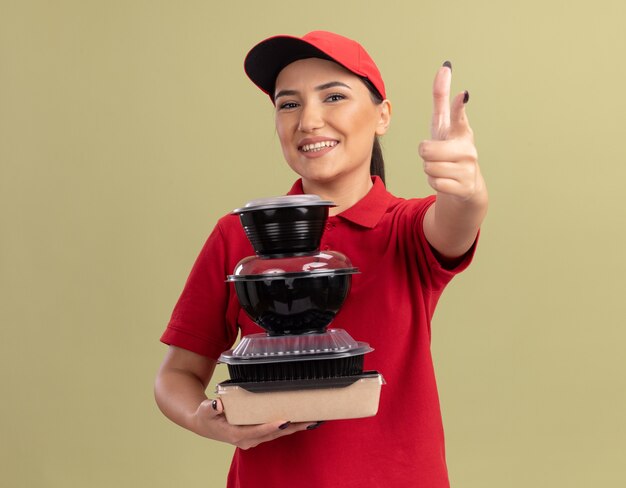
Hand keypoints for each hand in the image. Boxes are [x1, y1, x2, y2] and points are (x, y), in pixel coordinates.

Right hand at [193, 398, 316, 449]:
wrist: (204, 424)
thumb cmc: (206, 416)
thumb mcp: (206, 410)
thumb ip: (212, 407)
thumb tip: (218, 404)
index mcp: (236, 434)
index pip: (256, 431)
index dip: (271, 427)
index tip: (284, 420)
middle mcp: (247, 439)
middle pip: (272, 434)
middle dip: (291, 427)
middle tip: (308, 419)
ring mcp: (253, 438)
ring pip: (277, 434)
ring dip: (294, 427)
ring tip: (311, 420)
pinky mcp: (257, 435)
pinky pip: (275, 432)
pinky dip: (288, 426)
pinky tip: (300, 421)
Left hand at [419, 62, 483, 201]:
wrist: (466, 183)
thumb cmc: (451, 147)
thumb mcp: (444, 124)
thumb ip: (442, 98)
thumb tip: (445, 66)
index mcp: (462, 131)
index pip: (458, 115)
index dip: (458, 106)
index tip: (462, 95)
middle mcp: (467, 148)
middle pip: (426, 150)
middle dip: (425, 153)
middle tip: (436, 154)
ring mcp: (467, 168)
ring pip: (428, 167)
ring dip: (430, 168)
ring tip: (442, 167)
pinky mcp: (464, 186)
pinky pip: (434, 182)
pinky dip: (435, 181)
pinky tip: (446, 179)